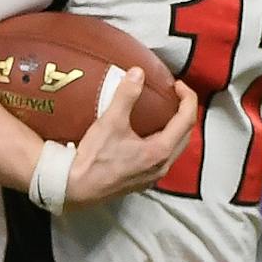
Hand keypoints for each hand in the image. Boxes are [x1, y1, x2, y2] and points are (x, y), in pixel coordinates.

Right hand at [66, 71, 197, 208]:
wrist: (74, 188)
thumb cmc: (93, 159)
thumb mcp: (110, 122)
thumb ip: (126, 95)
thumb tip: (137, 73)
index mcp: (160, 150)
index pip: (186, 119)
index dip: (187, 98)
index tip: (177, 85)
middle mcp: (162, 165)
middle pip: (185, 135)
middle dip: (184, 113)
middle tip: (174, 97)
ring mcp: (153, 176)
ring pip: (175, 149)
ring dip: (174, 130)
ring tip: (163, 114)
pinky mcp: (142, 182)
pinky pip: (162, 159)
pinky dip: (163, 143)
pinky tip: (148, 137)